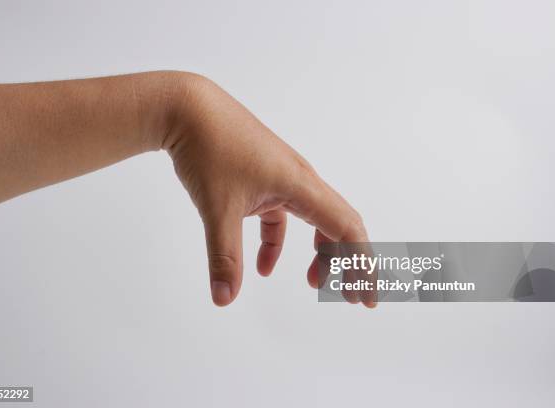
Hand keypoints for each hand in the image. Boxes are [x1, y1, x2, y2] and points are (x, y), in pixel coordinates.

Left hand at [160, 74, 371, 306]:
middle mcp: (299, 181)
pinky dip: (278, 244)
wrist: (187, 108)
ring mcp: (282, 179)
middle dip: (347, 263)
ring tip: (313, 283)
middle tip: (349, 298)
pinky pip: (282, 216)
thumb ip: (225, 257)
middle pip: (338, 225)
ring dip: (319, 253)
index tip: (367, 297)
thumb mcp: (218, 209)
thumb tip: (224, 299)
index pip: (346, 228)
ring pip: (313, 220)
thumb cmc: (208, 148)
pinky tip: (263, 267)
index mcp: (300, 185)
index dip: (363, 264)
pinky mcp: (263, 179)